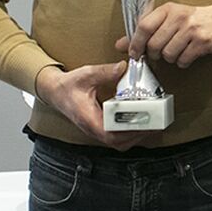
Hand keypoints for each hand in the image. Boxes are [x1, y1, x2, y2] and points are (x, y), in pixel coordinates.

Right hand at [34, 63, 151, 149]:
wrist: (55, 92)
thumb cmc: (68, 86)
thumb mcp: (85, 75)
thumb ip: (104, 72)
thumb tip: (122, 68)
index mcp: (89, 119)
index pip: (109, 134)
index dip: (128, 132)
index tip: (144, 123)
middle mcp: (93, 128)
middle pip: (119, 142)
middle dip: (138, 135)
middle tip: (156, 124)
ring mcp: (97, 130)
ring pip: (119, 143)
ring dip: (136, 136)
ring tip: (154, 125)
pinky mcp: (101, 127)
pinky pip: (118, 137)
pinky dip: (131, 133)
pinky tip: (142, 123)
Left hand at [116, 1, 211, 67]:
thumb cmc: (193, 20)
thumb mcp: (168, 19)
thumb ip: (145, 31)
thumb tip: (120, 44)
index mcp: (168, 9)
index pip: (144, 26)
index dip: (136, 43)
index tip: (134, 53)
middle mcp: (179, 17)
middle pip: (155, 45)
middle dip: (155, 54)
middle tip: (161, 52)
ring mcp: (192, 30)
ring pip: (168, 54)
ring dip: (170, 58)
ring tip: (177, 51)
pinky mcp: (202, 42)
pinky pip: (183, 60)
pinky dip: (182, 62)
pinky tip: (187, 54)